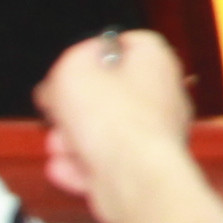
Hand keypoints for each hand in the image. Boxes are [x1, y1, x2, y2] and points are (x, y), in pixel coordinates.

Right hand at [36, 27, 199, 204]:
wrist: (134, 179)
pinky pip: (106, 164)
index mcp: (156, 63)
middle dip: (77, 105)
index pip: (129, 43)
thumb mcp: (75, 68)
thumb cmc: (117, 123)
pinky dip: (82, 166)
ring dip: (73, 139)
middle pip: (111, 93)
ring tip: (60, 142)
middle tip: (59, 109)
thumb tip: (77, 64)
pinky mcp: (143, 170)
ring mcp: (155, 137)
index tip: (73, 64)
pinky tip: (66, 167)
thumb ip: (74, 58)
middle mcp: (163, 98)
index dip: (94, 52)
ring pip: (105, 132)